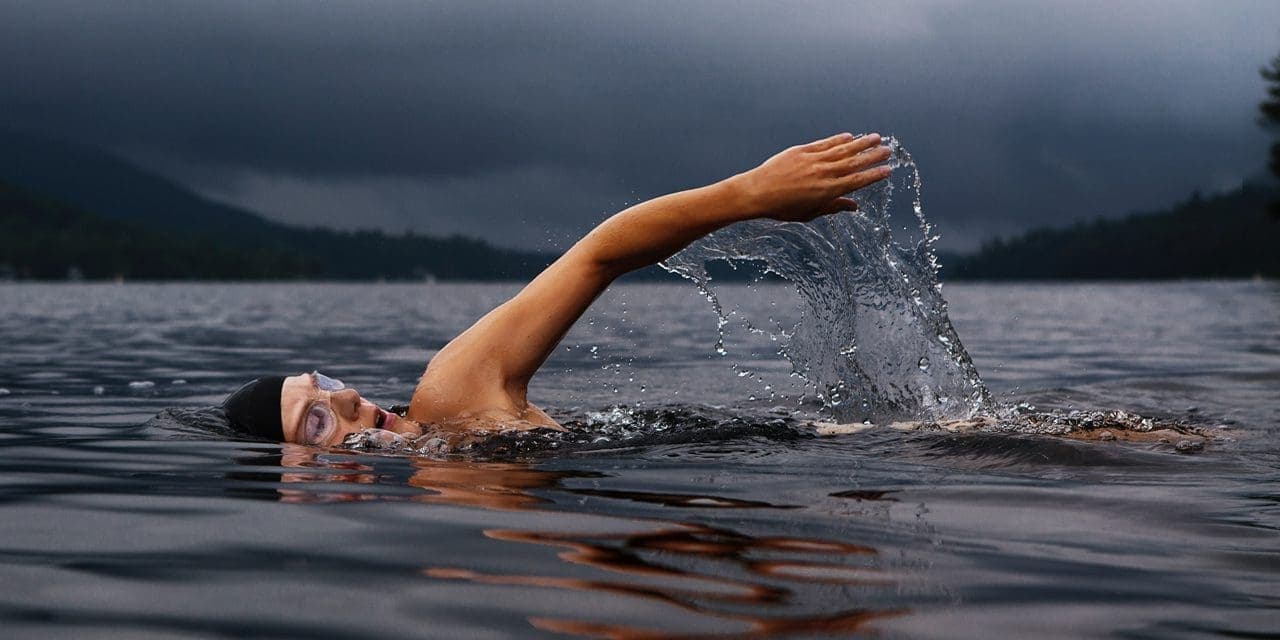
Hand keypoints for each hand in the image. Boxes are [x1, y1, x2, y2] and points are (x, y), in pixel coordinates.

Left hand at [730, 132, 891, 221]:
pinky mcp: (802, 151)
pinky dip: (838, 139)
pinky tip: (850, 136)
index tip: (888, 170)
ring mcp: (813, 160)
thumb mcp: (810, 213)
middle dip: (873, 156)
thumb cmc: (782, 207)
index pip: (857, 181)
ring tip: (876, 137)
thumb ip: (833, 207)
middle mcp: (823, 174)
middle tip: (889, 150)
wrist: (757, 192)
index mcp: (827, 191)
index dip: (874, 175)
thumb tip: (854, 207)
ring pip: (842, 150)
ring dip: (861, 143)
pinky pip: (825, 144)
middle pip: (854, 163)